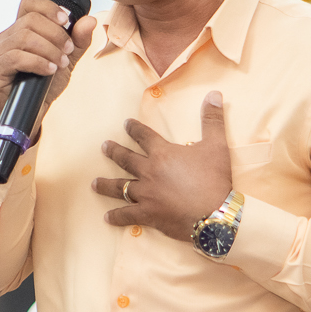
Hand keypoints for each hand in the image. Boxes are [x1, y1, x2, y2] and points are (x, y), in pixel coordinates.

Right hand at [0, 0, 96, 125]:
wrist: (34, 111)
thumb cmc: (45, 83)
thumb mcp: (68, 59)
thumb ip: (78, 40)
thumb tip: (89, 20)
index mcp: (22, 29)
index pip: (29, 3)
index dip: (48, 7)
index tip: (66, 21)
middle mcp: (8, 37)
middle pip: (30, 20)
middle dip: (56, 34)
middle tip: (68, 50)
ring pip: (24, 37)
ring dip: (49, 49)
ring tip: (61, 63)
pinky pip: (15, 58)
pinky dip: (38, 62)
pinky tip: (49, 70)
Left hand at [91, 93, 232, 240]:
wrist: (214, 214)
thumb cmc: (214, 179)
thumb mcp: (216, 145)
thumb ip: (212, 119)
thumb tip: (214, 94)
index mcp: (163, 153)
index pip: (144, 136)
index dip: (134, 128)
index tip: (126, 123)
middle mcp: (149, 172)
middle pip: (126, 159)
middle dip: (114, 152)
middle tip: (104, 147)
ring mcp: (146, 194)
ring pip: (120, 187)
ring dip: (106, 184)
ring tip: (94, 183)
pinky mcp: (147, 214)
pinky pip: (127, 215)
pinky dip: (116, 216)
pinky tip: (107, 217)